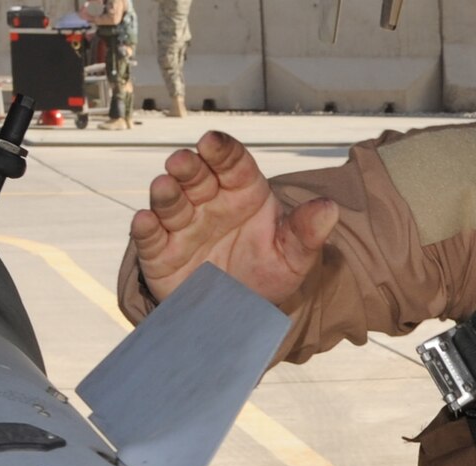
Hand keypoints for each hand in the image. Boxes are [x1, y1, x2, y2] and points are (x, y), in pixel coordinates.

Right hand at [129, 131, 339, 308]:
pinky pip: (150, 237)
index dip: (221, 151)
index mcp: (243, 192)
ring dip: (165, 192)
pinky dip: (145, 228)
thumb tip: (330, 209)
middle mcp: (209, 201)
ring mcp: (183, 225)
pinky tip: (145, 221)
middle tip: (182, 162)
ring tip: (165, 187)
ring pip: (170, 201)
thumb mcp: (294, 257)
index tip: (212, 142)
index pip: (232, 163)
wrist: (241, 314)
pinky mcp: (161, 252)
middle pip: (195, 176)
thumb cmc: (266, 274)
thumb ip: (307, 233)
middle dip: (188, 167)